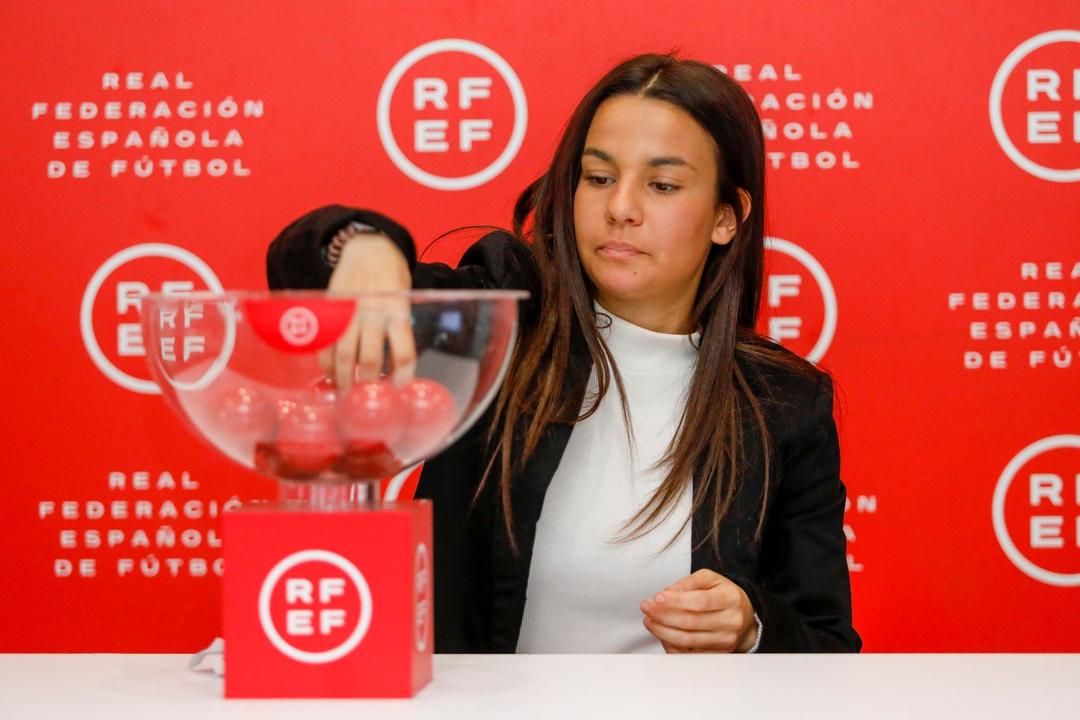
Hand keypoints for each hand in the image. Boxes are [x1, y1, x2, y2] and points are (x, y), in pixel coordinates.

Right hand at [323, 226, 414, 388]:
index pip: (404, 352)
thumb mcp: (405, 298)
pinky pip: (326, 342)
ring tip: (346, 391)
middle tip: (369, 398)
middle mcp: (374, 311)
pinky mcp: (331, 309)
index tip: (400, 390)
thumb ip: (399, 327)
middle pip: (372, 358)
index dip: (403, 377)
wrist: (366, 248)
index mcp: (398, 309)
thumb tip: (396, 366)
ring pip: (345, 354)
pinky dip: (327, 362)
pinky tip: (331, 373)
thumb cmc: (391, 277)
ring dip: (345, 378)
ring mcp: (350, 310)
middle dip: (370, 383)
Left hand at [640, 569, 757, 652]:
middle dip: (663, 615)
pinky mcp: (718, 654)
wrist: (744, 616)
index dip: (676, 601)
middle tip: (646, 607)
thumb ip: (688, 581)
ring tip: (649, 620)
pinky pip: (689, 653)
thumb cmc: (723, 594)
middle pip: (691, 622)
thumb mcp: (710, 579)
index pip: (700, 601)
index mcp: (730, 598)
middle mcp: (731, 621)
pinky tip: (661, 634)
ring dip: (662, 631)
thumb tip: (668, 592)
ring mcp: (725, 640)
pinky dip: (671, 644)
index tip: (657, 597)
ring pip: (688, 640)